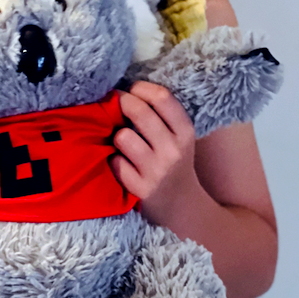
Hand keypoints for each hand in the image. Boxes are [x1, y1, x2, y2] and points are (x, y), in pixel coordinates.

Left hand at [110, 81, 199, 225]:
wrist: (183, 209)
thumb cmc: (174, 164)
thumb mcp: (179, 138)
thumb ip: (160, 116)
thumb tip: (126, 89)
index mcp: (185, 132)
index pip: (162, 97)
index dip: (141, 88)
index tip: (131, 90)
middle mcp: (174, 150)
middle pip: (139, 112)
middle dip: (121, 102)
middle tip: (114, 103)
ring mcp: (157, 171)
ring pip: (123, 136)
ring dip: (117, 136)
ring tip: (121, 141)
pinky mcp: (141, 190)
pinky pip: (115, 162)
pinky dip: (113, 161)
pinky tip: (120, 164)